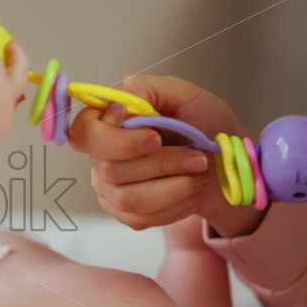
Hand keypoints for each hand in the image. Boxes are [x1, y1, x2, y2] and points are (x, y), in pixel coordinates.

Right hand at [70, 75, 263, 234]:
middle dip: (161, 165)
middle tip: (197, 157)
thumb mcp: (182, 94)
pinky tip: (190, 190)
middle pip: (108, 170)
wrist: (223, 161)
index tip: (156, 137)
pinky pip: (142, 218)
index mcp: (106, 120)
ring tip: (199, 173)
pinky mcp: (125, 213)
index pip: (83, 134)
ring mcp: (109, 187)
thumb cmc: (202, 123)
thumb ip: (146, 89)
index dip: (116, 141)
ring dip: (174, 187)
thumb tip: (120, 102)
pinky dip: (176, 204)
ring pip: (127, 198)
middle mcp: (99, 155)